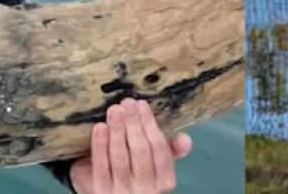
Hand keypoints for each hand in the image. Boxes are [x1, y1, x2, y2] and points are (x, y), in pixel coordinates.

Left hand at [70, 98, 192, 192]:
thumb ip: (169, 149)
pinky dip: (100, 145)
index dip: (151, 126)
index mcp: (164, 181)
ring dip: (117, 131)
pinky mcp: (101, 192)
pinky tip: (100, 127)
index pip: (160, 151)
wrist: (111, 193)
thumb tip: (186, 139)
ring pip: (120, 158)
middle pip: (140, 152)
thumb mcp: (156, 165)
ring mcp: (122, 192)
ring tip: (114, 110)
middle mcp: (146, 190)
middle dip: (134, 124)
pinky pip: (101, 166)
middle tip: (127, 102)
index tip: (142, 104)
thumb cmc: (136, 172)